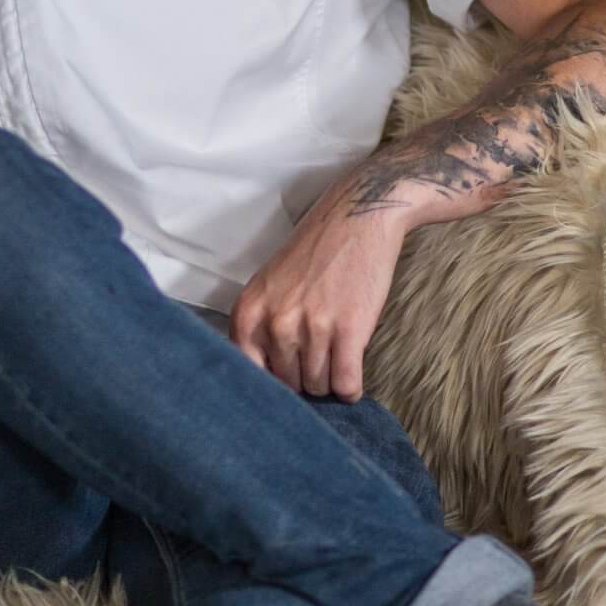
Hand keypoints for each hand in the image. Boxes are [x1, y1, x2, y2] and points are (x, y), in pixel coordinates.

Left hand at [229, 181, 409, 401]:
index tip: (287, 376)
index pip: (250, 375)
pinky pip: (346, 385)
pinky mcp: (349, 332)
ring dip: (329, 379)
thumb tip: (268, 384)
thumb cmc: (314, 252)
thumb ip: (261, 328)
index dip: (272, 381)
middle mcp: (275, 322)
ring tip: (336, 353)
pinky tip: (352, 374)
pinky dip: (351, 389)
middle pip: (288, 384)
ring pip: (318, 386)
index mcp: (248, 311)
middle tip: (319, 354)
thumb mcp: (269, 286)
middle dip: (304, 377)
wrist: (357, 217)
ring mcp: (312, 328)